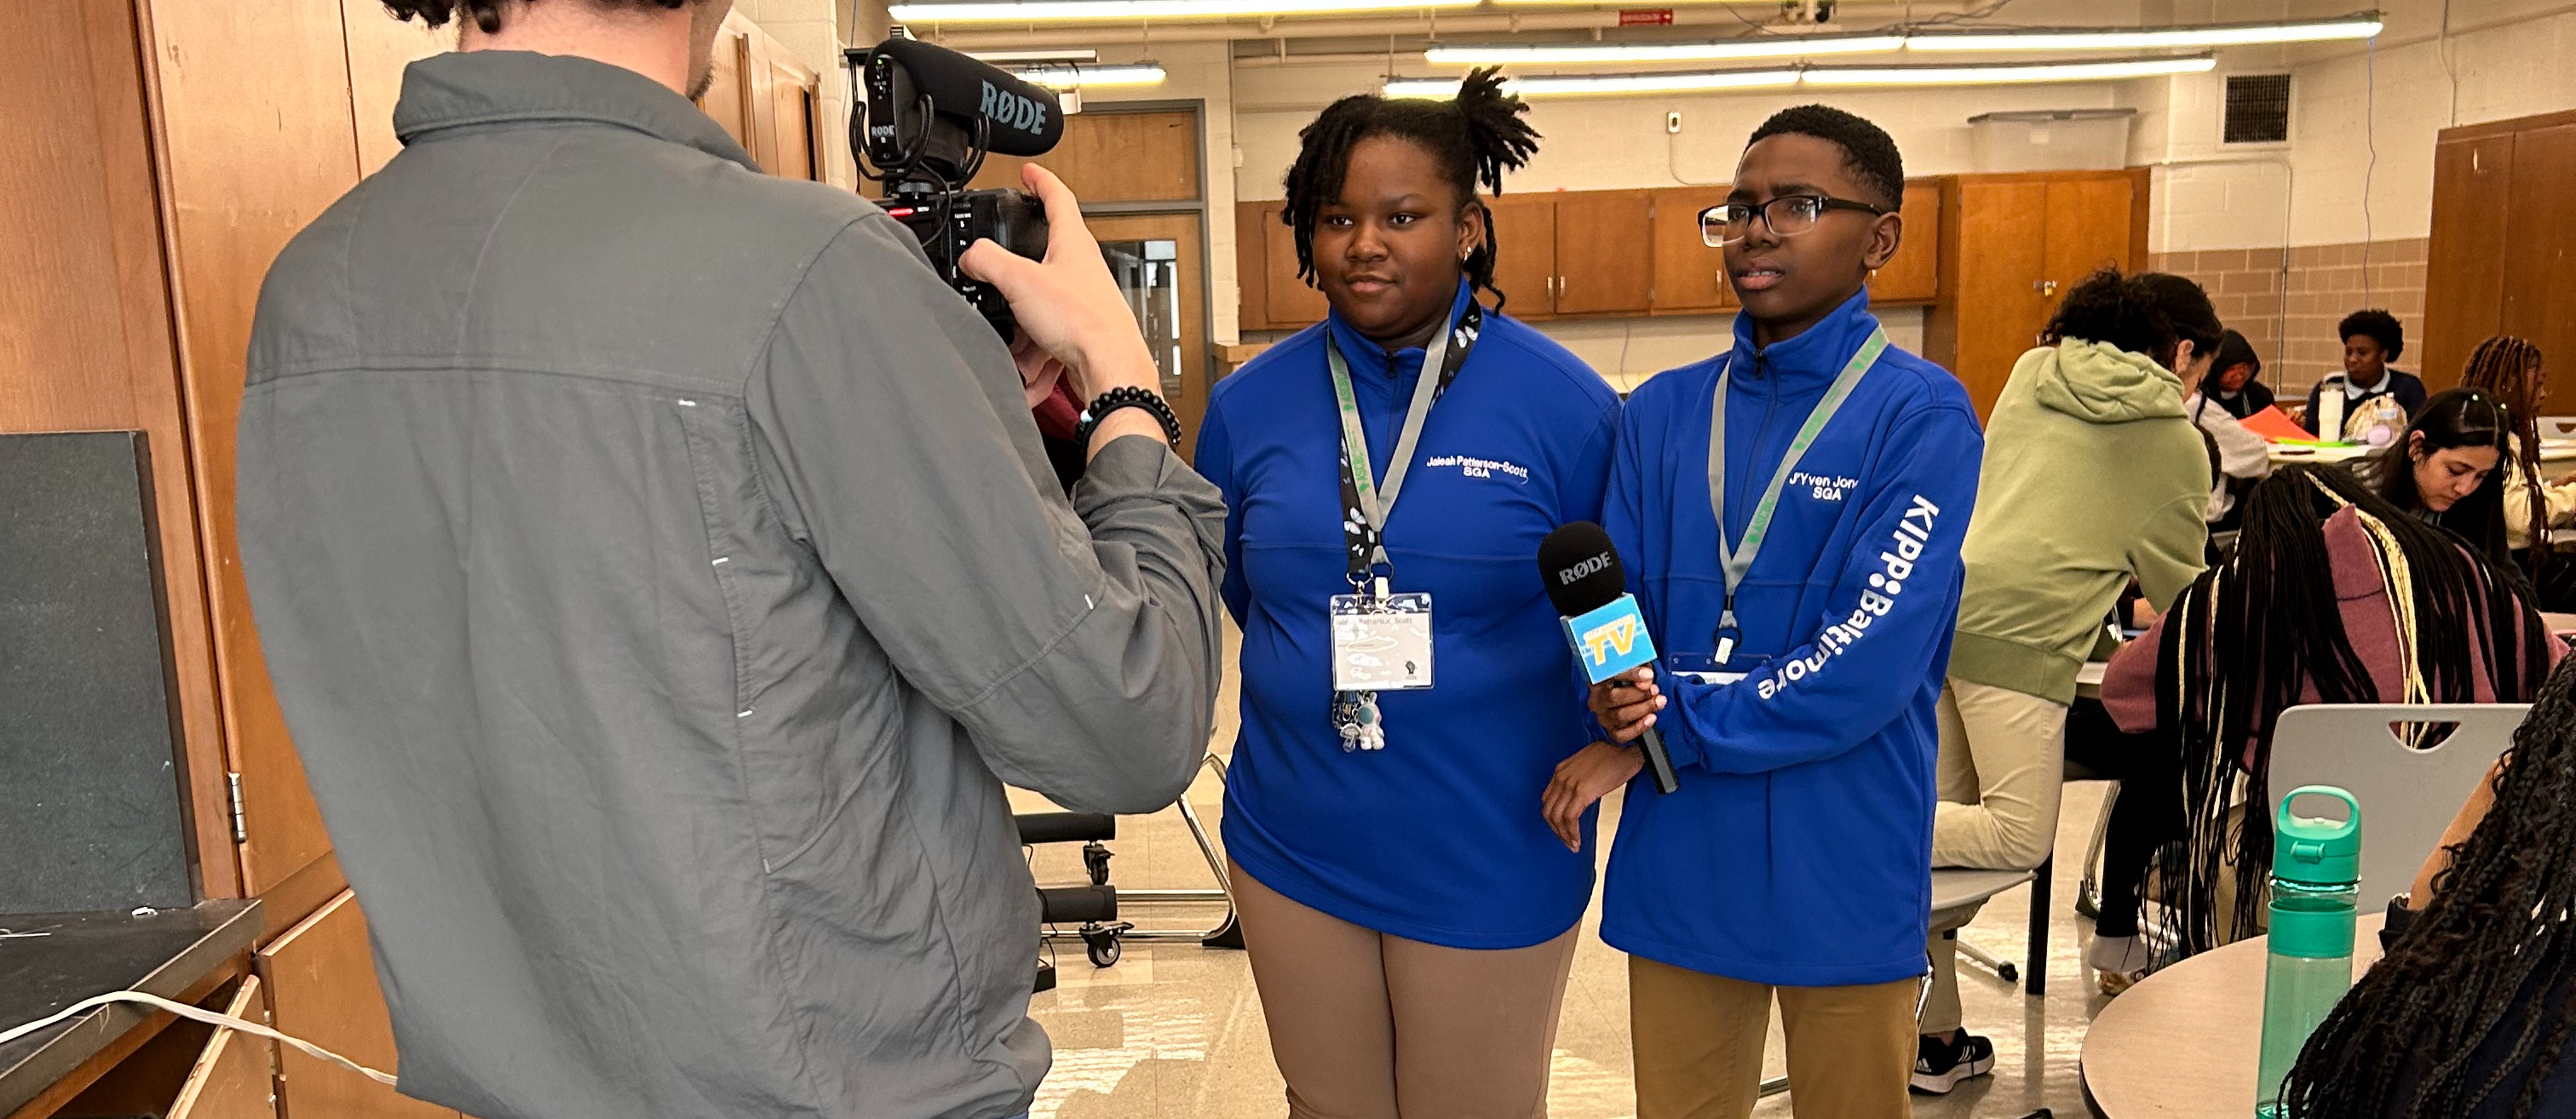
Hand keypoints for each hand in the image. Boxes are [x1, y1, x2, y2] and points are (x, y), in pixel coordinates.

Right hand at [959, 164, 1155, 399]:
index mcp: (1073, 242)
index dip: (1039, 180)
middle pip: (1045, 254)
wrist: (1110, 367)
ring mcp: (1083, 299)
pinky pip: (1047, 339)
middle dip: (1015, 271)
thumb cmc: (1084, 322)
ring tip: (1012, 348)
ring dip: (1021, 329)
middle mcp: (1082, 267)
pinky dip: (1033, 358)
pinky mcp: (1081, 330)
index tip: (1028, 172)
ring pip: (1040, 305)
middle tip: (997, 274)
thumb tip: (971, 256)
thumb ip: (989, 261)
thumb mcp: (1021, 281)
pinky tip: (1027, 375)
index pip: (1058, 197)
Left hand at [1543, 741, 1644, 851]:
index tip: (1562, 829)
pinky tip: (1577, 840)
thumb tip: (1580, 796)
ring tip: (1573, 845)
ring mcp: (1570, 784)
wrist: (1627, 748)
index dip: (1553, 818)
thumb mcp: (1588, 765)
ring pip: (1557, 817)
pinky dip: (1571, 833)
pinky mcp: (1582, 792)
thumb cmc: (1614, 755)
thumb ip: (1580, 779)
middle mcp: (1561, 776)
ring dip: (1563, 835)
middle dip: (1556, 830)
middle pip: (1549, 811)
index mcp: (1561, 770)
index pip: (1548, 800)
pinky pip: (1570, 818)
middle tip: (1567, 842)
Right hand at [1587, 666, 1663, 743]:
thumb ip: (1641, 669)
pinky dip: (1638, 728)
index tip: (1649, 675)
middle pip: (1612, 697)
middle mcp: (1597, 699)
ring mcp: (1603, 717)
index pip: (1610, 675)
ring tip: (1657, 702)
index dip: (1631, 674)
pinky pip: (1621, 734)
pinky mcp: (1611, 731)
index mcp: (1599, 679)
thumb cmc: (1633, 681)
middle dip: (1638, 694)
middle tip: (1654, 691)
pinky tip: (1651, 718)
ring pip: (1619, 716)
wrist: (1632, 700)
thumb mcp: (1637, 669)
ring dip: (1643, 709)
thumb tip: (1646, 681)